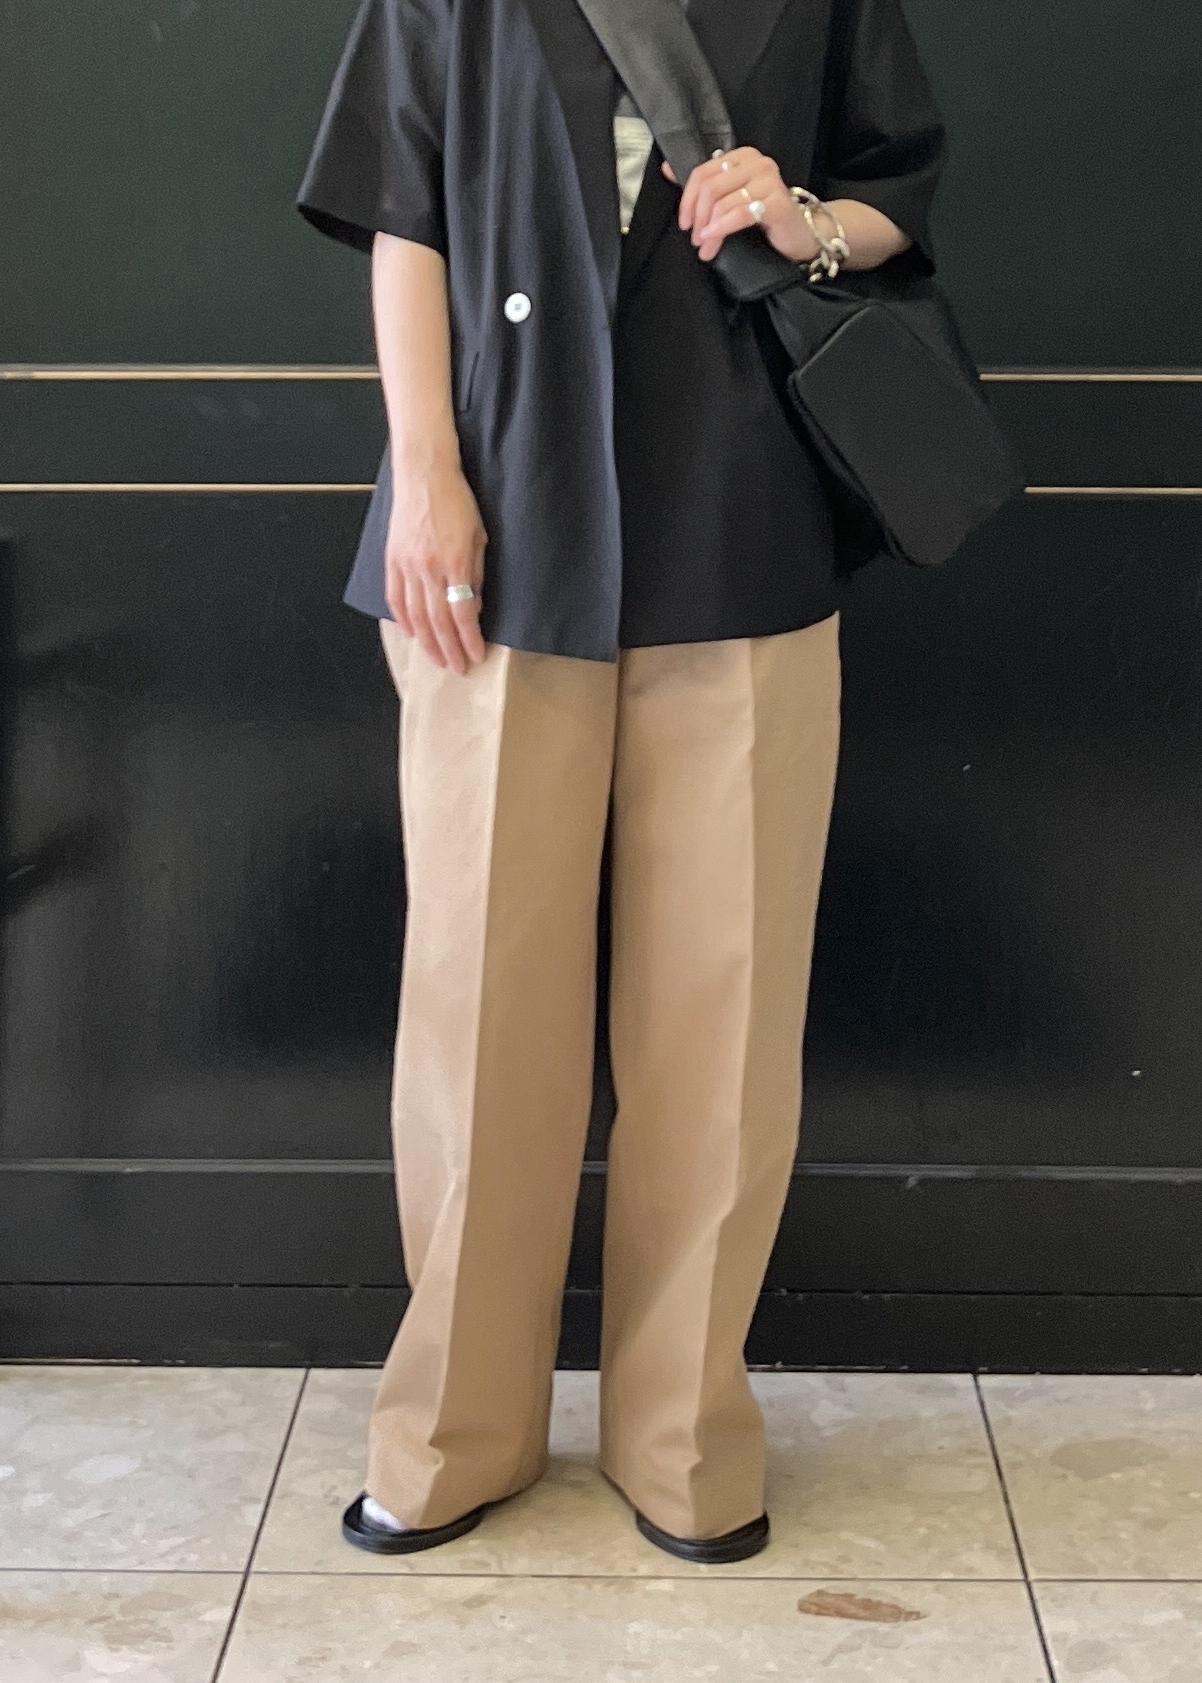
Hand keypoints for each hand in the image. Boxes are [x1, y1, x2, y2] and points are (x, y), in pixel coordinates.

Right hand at [385, 458, 488, 675]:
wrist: (424, 475)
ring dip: (427, 643)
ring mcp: (407, 565)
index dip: (469, 639)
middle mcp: (428, 569)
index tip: (477, 655)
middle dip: (450, 649)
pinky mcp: (393, 560)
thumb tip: (473, 606)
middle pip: (438, 621)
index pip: (462, 613)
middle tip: (458, 669)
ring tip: (437, 661)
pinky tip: (411, 634)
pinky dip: (403, 620)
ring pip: (416, 616)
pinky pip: (396, 598)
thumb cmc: (457, 501)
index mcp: (454, 563)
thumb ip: (476, 574)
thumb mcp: (479, 537)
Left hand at [664, 150, 819, 265]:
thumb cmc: (764, 218)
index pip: (703, 171)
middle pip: (711, 187)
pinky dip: (722, 229)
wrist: (799, 236)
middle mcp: (758, 162)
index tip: (685, 223)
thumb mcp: (730, 199)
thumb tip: (667, 170)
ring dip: (709, 230)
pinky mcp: (777, 202)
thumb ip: (703, 185)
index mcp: (743, 157)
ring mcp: (769, 180)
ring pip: (723, 202)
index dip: (687, 199)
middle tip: (695, 239)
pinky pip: (740, 214)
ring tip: (706, 249)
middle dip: (698, 217)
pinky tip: (713, 242)